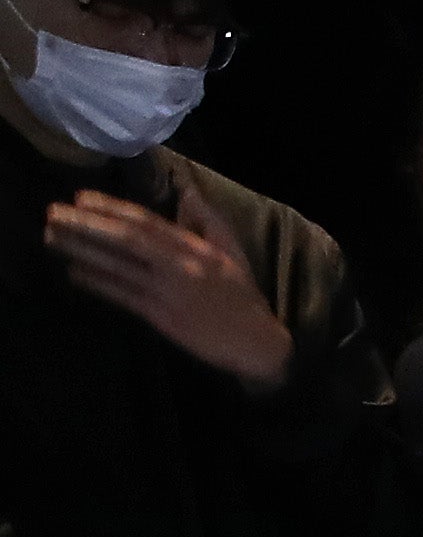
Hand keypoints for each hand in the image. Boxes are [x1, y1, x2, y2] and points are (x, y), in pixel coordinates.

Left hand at [50, 189, 291, 391]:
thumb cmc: (243, 298)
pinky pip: (121, 296)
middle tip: (53, 212)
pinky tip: (74, 272)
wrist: (257, 345)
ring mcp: (169, 294)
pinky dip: (96, 282)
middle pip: (127, 240)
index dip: (112, 208)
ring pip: (118, 266)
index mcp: (197, 250)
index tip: (81, 197)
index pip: (148, 222)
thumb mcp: (233, 254)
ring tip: (51, 237)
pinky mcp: (162, 319)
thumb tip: (188, 191)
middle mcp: (181, 268)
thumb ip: (210, 222)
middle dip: (87, 224)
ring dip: (81, 250)